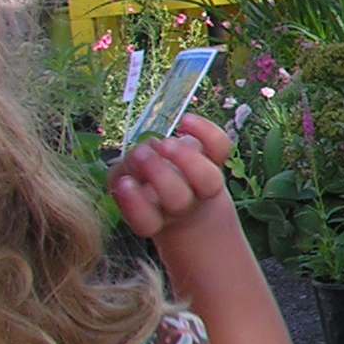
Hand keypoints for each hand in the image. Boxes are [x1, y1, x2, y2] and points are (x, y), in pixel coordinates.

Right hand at [108, 115, 234, 241]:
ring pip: (207, 179)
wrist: (188, 194)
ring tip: (164, 144)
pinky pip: (220, 147)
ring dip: (182, 156)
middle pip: (178, 200)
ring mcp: (204, 185)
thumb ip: (122, 178)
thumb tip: (132, 163)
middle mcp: (183, 205)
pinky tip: (184, 121)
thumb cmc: (146, 187)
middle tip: (142, 154)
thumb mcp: (126, 186)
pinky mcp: (216, 161)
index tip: (125, 183)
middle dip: (159, 173)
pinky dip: (205, 131)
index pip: (145, 222)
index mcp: (154, 219)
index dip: (135, 204)